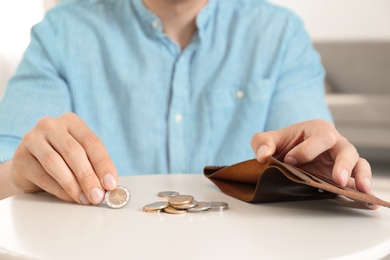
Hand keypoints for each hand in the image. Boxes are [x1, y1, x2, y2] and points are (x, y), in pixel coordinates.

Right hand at [10, 113, 117, 204]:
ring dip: (73, 184)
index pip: (91, 142)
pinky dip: (59, 189)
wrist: (29, 166)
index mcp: (71, 121)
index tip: (111, 184)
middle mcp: (50, 125)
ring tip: (85, 199)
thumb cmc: (62, 159)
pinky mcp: (20, 158)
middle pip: (73, 151)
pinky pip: (42, 176)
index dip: (103, 164)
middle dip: (88, 176)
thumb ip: (94, 167)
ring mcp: (32, 139)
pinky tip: (70, 198)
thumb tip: (110, 186)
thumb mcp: (81, 156)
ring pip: (55, 162)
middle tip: (98, 195)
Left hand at [250, 119, 377, 208]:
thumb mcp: (268, 139)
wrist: (287, 153)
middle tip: (337, 179)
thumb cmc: (283, 143)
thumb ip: (262, 142)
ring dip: (360, 176)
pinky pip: (355, 181)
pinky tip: (369, 202)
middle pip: (346, 149)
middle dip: (343, 164)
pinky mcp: (342, 176)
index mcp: (318, 130)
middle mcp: (334, 144)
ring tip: (360, 190)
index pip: (321, 136)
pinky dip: (364, 191)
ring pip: (357, 164)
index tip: (290, 160)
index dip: (307, 150)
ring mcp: (340, 161)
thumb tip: (263, 155)